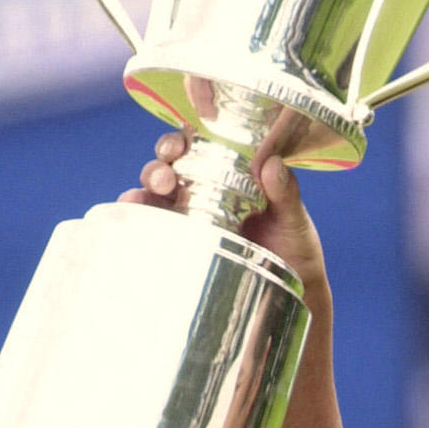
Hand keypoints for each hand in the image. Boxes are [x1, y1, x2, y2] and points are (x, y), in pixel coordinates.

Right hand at [118, 130, 329, 295]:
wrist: (293, 290)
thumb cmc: (296, 250)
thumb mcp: (294, 220)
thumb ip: (285, 193)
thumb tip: (271, 163)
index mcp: (231, 173)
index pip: (201, 144)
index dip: (185, 137)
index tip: (183, 140)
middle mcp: (205, 191)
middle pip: (170, 166)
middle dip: (161, 163)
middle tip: (167, 175)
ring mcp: (190, 217)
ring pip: (155, 192)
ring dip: (145, 187)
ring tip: (149, 193)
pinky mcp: (182, 243)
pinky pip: (153, 225)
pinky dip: (137, 216)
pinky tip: (132, 213)